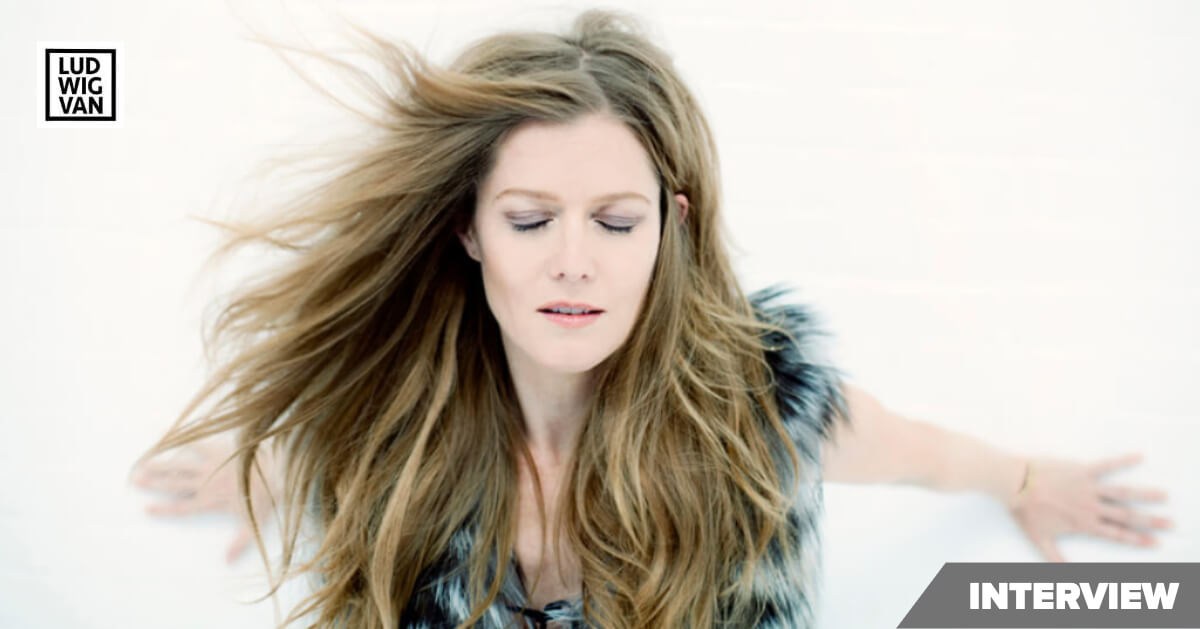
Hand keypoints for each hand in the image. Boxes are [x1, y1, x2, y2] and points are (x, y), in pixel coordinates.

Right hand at [131, 437, 278, 563]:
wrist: (279, 467)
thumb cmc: (268, 495)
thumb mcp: (255, 523)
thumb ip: (239, 543)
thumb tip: (227, 562)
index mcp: (211, 501)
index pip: (182, 507)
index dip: (164, 509)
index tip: (146, 509)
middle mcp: (206, 483)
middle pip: (174, 484)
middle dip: (154, 482)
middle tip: (134, 479)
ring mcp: (211, 465)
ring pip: (180, 465)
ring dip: (161, 463)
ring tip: (143, 462)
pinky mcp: (219, 449)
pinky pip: (197, 442)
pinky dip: (183, 438)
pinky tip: (168, 433)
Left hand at [1006, 452, 1172, 561]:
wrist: (1014, 484)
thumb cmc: (1024, 511)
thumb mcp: (1039, 540)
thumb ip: (1054, 558)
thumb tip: (1063, 575)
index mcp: (1084, 524)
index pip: (1116, 534)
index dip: (1137, 539)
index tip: (1155, 543)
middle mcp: (1091, 507)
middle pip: (1127, 516)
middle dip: (1150, 521)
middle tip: (1170, 523)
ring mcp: (1088, 488)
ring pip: (1122, 493)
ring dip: (1145, 495)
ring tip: (1163, 495)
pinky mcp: (1081, 470)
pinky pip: (1106, 464)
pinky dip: (1122, 460)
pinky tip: (1139, 456)